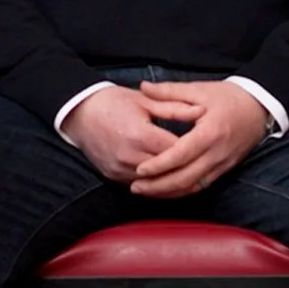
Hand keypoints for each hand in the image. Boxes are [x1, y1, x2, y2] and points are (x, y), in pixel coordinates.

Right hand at [61, 86, 207, 183]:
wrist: (79, 113)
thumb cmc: (113, 102)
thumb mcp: (145, 101)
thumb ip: (174, 108)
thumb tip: (201, 112)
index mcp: (139, 134)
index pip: (175, 150)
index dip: (193, 150)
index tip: (208, 147)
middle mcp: (129, 156)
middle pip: (167, 172)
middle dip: (187, 170)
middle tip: (207, 166)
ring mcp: (119, 169)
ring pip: (154, 184)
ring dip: (172, 182)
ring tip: (194, 176)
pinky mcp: (113, 176)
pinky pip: (140, 186)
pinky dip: (155, 185)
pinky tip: (170, 181)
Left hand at [128, 81, 269, 198]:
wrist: (260, 107)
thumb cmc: (229, 97)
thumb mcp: (199, 90)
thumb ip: (169, 91)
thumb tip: (143, 87)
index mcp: (209, 132)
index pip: (180, 155)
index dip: (159, 165)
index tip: (139, 170)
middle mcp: (216, 153)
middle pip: (185, 178)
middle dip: (158, 186)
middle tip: (135, 187)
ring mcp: (222, 164)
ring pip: (193, 186)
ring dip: (169, 192)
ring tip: (146, 191)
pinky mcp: (225, 169)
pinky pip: (202, 186)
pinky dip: (183, 191)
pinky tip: (168, 191)